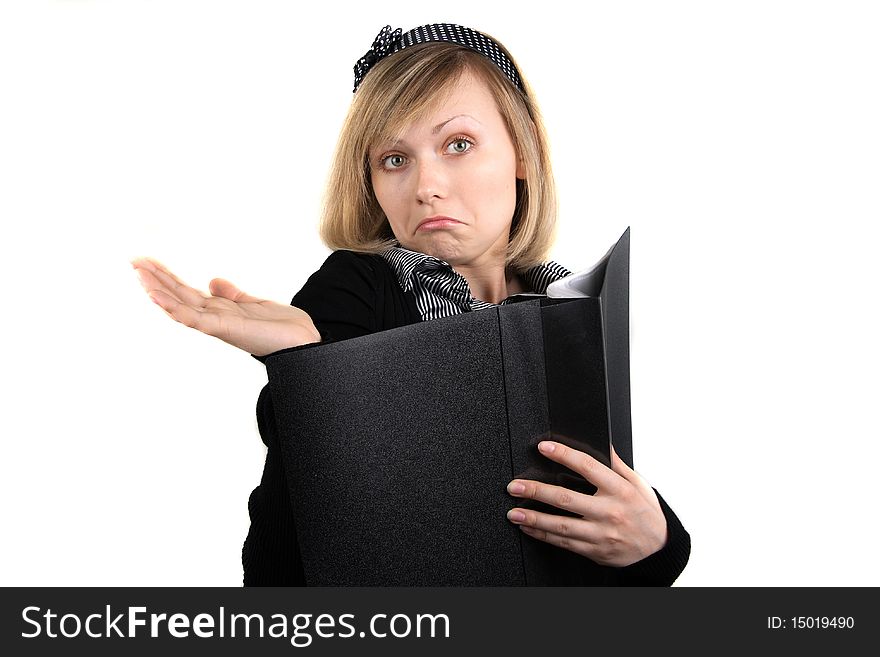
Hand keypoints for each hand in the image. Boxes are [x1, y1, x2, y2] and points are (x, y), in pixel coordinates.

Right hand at [132, 257, 320, 356]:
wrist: (304, 344)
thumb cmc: (283, 328)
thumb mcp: (254, 304)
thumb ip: (233, 294)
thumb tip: (213, 281)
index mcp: (220, 311)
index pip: (187, 292)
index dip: (167, 277)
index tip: (148, 262)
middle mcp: (215, 318)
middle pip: (178, 296)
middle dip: (156, 279)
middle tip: (134, 262)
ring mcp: (217, 324)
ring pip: (180, 306)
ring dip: (158, 290)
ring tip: (139, 274)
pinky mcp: (224, 329)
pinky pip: (194, 319)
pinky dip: (174, 308)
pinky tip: (157, 296)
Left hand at [506, 441, 667, 566]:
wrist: (658, 549)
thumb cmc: (646, 512)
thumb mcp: (638, 484)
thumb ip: (617, 464)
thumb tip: (602, 444)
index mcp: (620, 490)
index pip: (588, 467)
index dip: (564, 455)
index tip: (544, 447)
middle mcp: (609, 512)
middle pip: (566, 499)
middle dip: (537, 491)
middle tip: (515, 486)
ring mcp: (601, 534)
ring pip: (561, 525)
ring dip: (534, 517)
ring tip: (513, 511)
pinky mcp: (594, 550)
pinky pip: (564, 542)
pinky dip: (543, 535)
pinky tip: (529, 527)